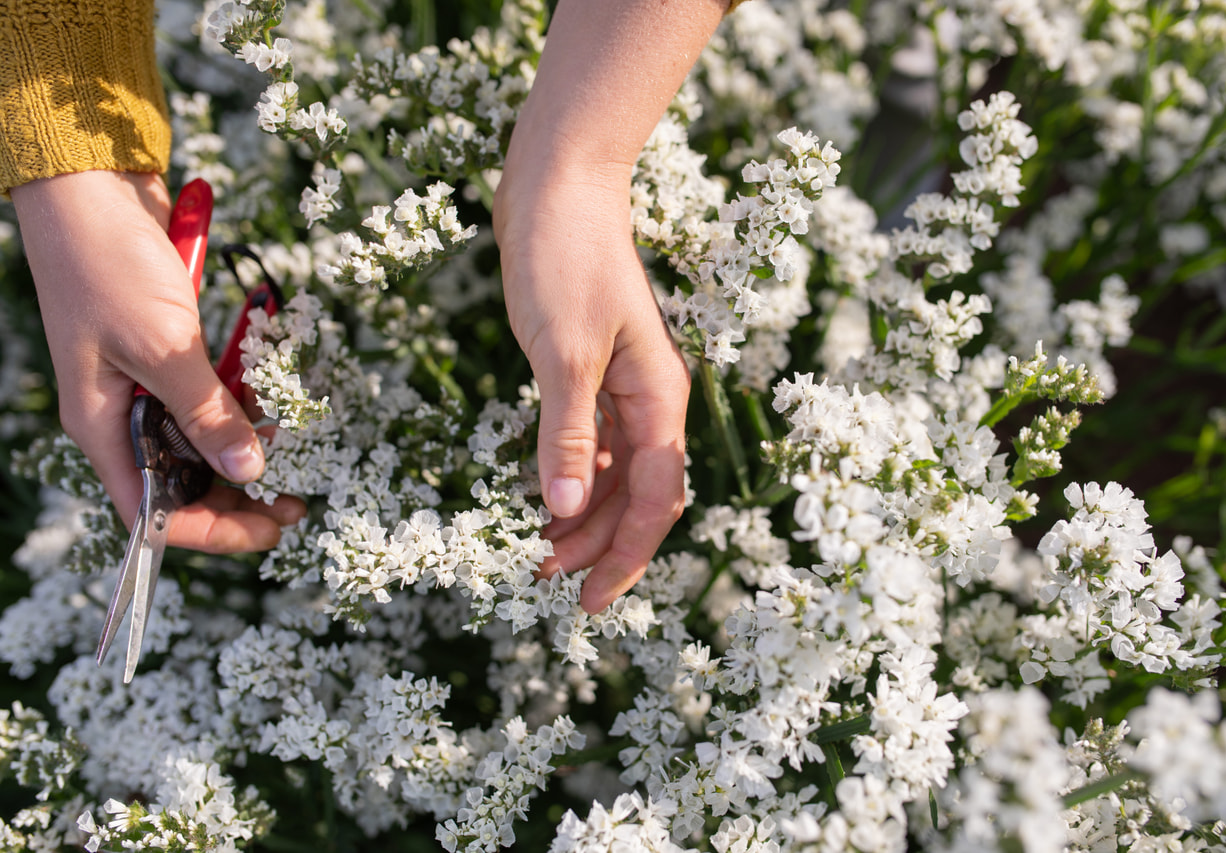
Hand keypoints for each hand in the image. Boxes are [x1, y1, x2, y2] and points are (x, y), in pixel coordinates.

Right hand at [11, 170, 303, 551]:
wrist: (95, 186)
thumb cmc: (110, 264)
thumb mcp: (164, 346)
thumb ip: (206, 411)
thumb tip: (248, 471)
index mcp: (103, 427)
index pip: (153, 510)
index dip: (210, 530)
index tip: (269, 531)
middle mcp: (124, 414)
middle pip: (183, 482)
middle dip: (239, 495)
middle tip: (298, 500)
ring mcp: (148, 383)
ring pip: (203, 440)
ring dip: (247, 448)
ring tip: (295, 450)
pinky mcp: (172, 352)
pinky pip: (213, 394)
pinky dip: (244, 400)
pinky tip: (276, 400)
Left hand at [489, 0, 725, 611]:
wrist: (557, 190)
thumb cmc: (565, 260)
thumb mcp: (564, 353)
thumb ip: (570, 434)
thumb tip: (567, 509)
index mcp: (658, 399)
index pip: (656, 499)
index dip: (625, 555)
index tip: (589, 601)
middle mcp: (650, 402)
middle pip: (641, 497)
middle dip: (600, 547)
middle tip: (547, 583)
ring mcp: (624, 390)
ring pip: (618, 477)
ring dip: (584, 519)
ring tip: (539, 554)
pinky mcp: (594, 376)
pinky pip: (596, 447)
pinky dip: (573, 480)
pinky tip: (544, 500)